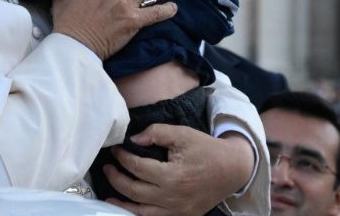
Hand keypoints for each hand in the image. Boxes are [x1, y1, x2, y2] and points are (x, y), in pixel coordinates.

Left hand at [102, 124, 253, 215]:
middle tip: (107, 167)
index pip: (137, 168)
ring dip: (121, 202)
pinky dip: (137, 214)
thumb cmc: (206, 150)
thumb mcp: (183, 134)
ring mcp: (176, 211)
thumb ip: (157, 133)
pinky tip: (129, 206)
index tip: (115, 150)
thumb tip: (133, 140)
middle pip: (134, 191)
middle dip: (116, 178)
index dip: (123, 157)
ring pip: (140, 211)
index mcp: (172, 176)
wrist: (232, 170)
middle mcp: (172, 197)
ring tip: (109, 193)